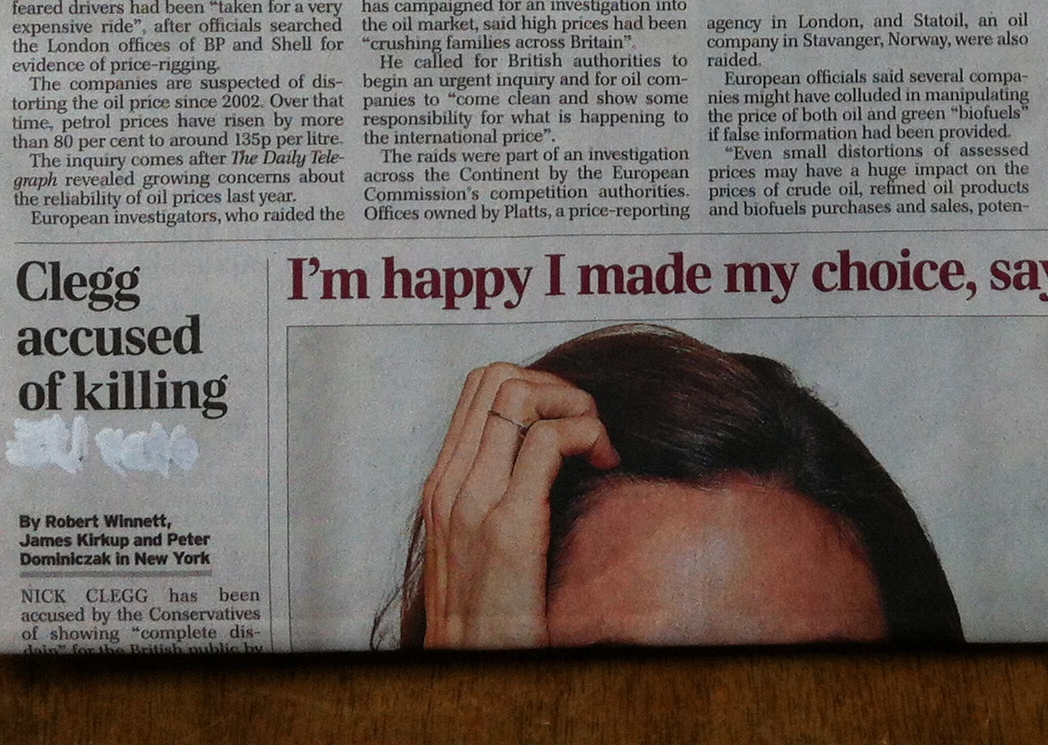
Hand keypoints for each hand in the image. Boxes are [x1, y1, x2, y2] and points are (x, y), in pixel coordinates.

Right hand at [419, 362, 615, 647]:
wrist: (473, 671)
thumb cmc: (489, 615)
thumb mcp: (480, 543)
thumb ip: (499, 491)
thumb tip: (549, 449)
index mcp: (444, 485)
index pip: (480, 387)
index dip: (537, 385)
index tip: (568, 423)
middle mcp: (451, 485)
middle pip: (498, 377)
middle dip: (556, 386)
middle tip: (586, 428)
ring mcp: (474, 502)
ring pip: (519, 394)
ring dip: (573, 405)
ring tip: (596, 446)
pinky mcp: (508, 525)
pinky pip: (549, 439)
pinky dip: (587, 434)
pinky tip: (603, 464)